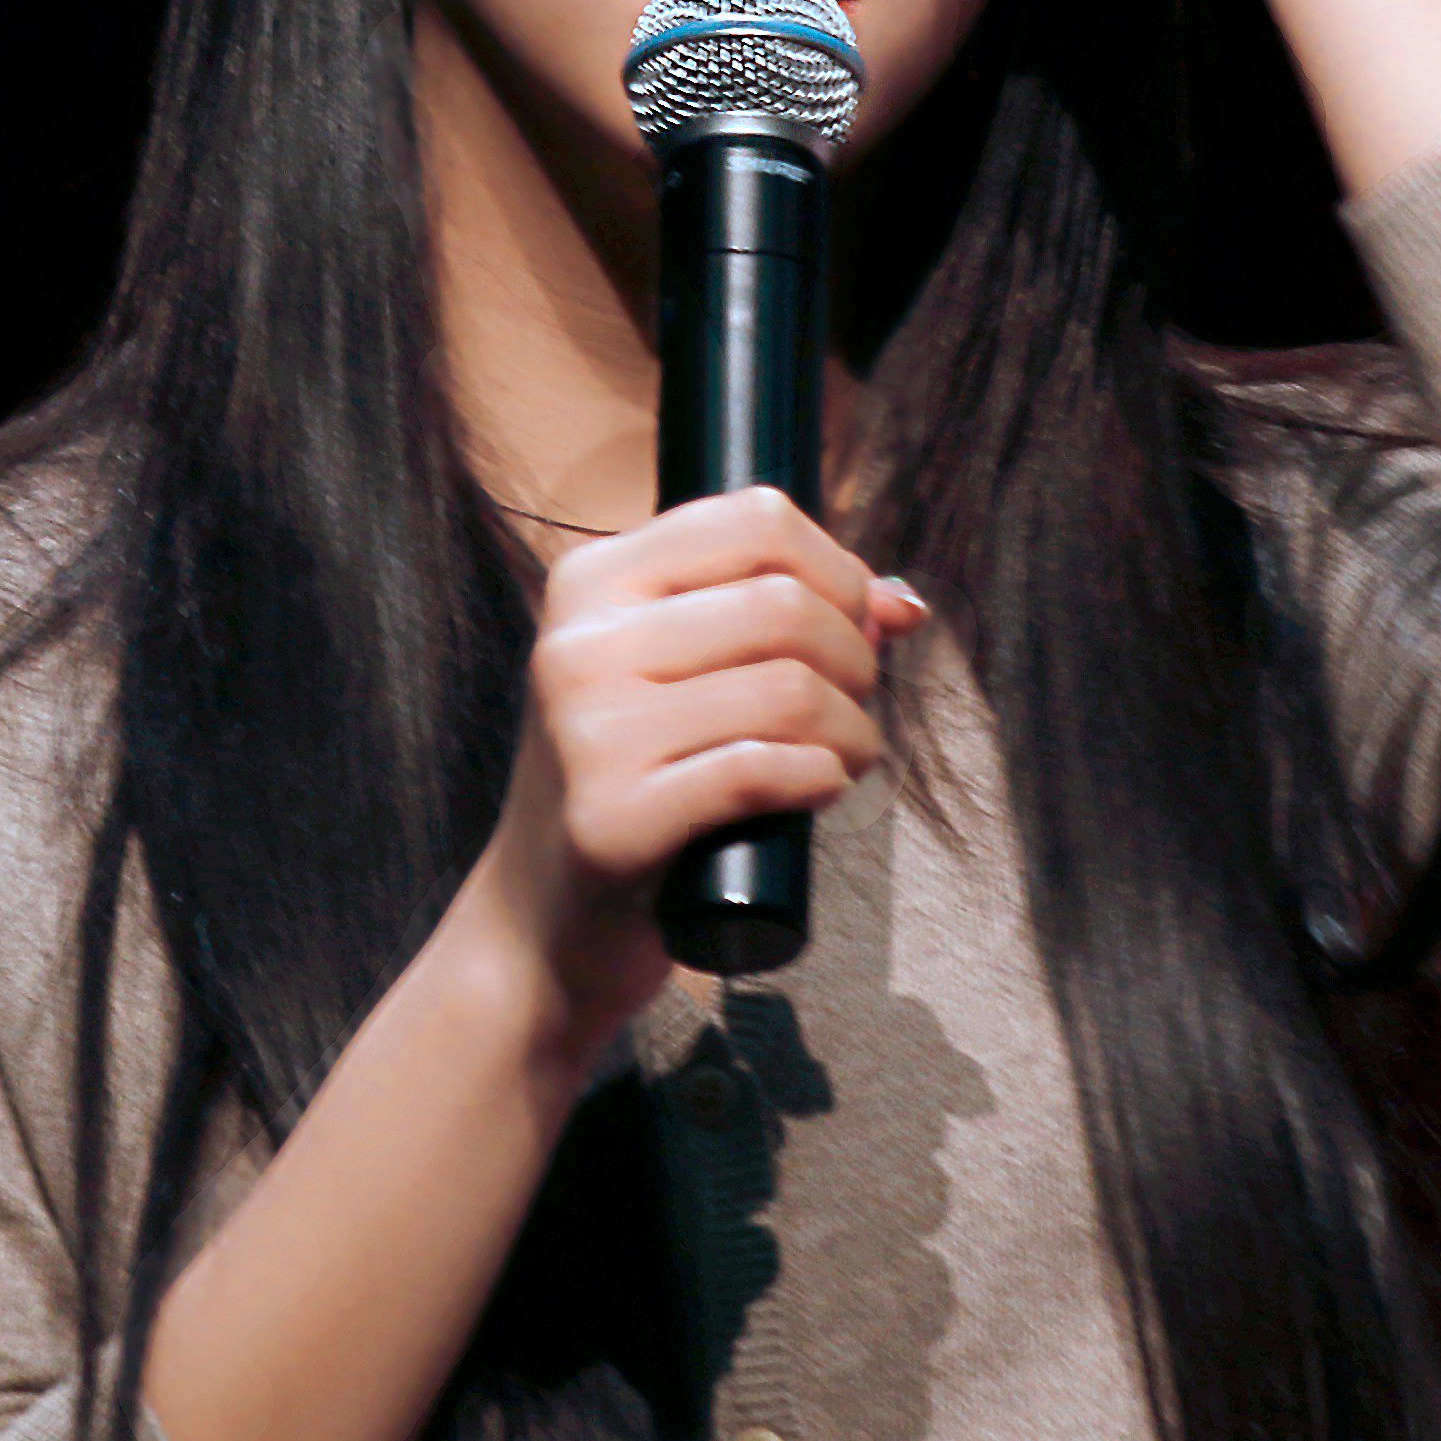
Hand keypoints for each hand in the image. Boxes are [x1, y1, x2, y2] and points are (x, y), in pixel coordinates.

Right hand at [465, 488, 925, 1061]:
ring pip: (789, 689)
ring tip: (844, 754)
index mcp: (591, 580)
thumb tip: (902, 604)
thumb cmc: (629, 783)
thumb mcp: (673, 676)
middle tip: (854, 703)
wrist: (539, 923)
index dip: (835, 567)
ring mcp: (588, 730)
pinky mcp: (612, 817)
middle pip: (785, 603)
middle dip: (856, 656)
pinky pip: (762, 769)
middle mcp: (580, 642)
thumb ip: (774, 621)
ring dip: (853, 728)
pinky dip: (820, 777)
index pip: (754, 517)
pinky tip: (819, 788)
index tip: (851, 621)